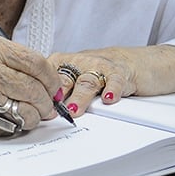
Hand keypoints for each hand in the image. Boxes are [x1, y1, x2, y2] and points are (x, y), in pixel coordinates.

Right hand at [0, 35, 67, 135]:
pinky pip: (10, 123)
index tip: (55, 89)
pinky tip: (8, 120)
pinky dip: (15, 125)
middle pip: (35, 87)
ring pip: (26, 108)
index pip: (36, 62)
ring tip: (28, 116)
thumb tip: (49, 85)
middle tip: (47, 108)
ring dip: (33, 117)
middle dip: (46, 102)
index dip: (52, 80)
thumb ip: (15, 65)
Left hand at [49, 45, 174, 116]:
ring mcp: (102, 65)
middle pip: (64, 79)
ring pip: (87, 81)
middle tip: (49, 111)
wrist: (140, 61)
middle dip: (56, 96)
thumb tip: (38, 114)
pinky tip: (109, 98)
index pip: (47, 78)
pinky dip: (113, 88)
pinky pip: (117, 79)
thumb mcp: (78, 79)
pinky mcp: (124, 71)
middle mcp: (81, 62)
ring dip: (80, 96)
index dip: (41, 93)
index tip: (34, 109)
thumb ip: (60, 93)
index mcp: (66, 63)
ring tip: (74, 110)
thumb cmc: (104, 72)